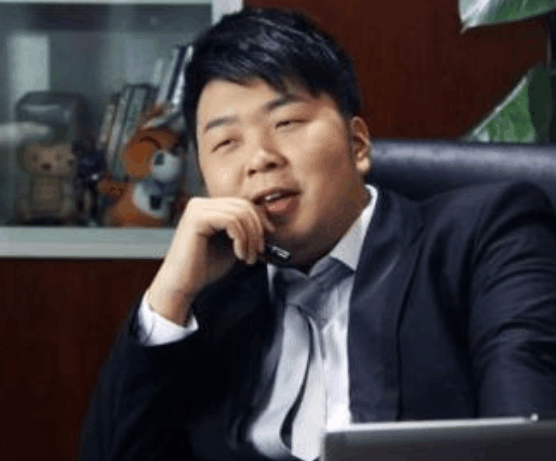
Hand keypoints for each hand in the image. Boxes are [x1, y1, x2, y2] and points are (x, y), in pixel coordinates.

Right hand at [146, 197, 275, 324]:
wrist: (183, 285)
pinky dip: (242, 239)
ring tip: (248, 258)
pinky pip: (232, 221)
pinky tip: (239, 255)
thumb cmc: (205, 267)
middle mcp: (200, 203)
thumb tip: (266, 220)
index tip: (269, 235)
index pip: (242, 204)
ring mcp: (197, 209)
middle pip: (243, 206)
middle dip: (257, 230)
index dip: (260, 218)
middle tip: (259, 252)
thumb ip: (244, 230)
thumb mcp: (231, 244)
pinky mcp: (197, 218)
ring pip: (240, 214)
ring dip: (251, 238)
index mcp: (208, 207)